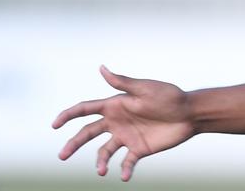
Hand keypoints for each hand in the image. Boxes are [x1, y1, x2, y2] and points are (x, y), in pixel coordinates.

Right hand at [52, 66, 196, 181]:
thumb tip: (101, 68)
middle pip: (88, 133)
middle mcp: (117, 122)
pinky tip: (125, 176)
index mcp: (115, 105)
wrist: (190, 114)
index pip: (85, 110)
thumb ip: (122, 82)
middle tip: (61, 156)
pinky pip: (126, 162)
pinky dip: (124, 170)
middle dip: (73, 144)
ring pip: (104, 151)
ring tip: (101, 171)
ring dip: (100, 162)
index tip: (54, 124)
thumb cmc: (169, 97)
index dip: (68, 116)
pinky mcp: (138, 149)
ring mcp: (126, 136)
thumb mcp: (145, 88)